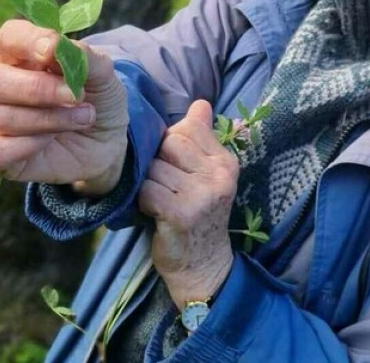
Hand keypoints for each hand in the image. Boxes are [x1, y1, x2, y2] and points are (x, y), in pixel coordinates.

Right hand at [0, 20, 129, 194]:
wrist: (108, 143)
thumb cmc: (97, 100)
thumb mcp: (103, 76)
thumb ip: (84, 58)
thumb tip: (60, 46)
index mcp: (21, 56)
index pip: (8, 38)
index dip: (27, 41)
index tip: (53, 48)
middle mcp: (0, 86)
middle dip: (37, 89)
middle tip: (75, 95)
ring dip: (48, 119)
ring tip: (83, 118)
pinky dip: (27, 146)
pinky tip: (51, 141)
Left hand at [139, 100, 237, 309]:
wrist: (203, 266)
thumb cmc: (198, 216)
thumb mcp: (207, 175)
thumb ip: (201, 138)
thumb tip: (201, 103)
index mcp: (226, 162)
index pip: (189, 127)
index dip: (171, 141)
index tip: (174, 164)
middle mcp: (219, 175)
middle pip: (169, 142)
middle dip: (158, 160)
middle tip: (164, 184)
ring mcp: (201, 195)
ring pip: (154, 167)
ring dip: (148, 183)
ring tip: (160, 199)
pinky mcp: (181, 213)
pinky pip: (147, 190)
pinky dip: (143, 200)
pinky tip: (153, 212)